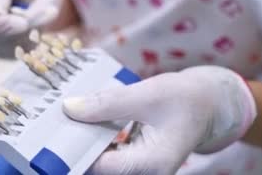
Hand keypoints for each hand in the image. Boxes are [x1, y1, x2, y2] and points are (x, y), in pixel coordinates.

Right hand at [0, 0, 61, 58]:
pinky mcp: (3, 53)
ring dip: (37, 27)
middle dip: (27, 22)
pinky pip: (24, 52)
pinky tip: (41, 20)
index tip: (24, 23)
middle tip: (50, 4)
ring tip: (47, 6)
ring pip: (14, 45)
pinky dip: (39, 35)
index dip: (1, 25)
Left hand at [63, 66, 256, 174]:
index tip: (53, 132)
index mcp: (152, 163)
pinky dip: (92, 140)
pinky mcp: (133, 160)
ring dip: (82, 143)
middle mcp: (145, 173)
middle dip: (75, 147)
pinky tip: (80, 122)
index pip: (101, 167)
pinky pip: (106, 154)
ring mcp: (139, 169)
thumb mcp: (145, 94)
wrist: (209, 104)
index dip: (74, 151)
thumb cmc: (185, 98)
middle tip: (52, 125)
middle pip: (98, 168)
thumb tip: (69, 108)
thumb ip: (107, 103)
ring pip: (100, 162)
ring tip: (62, 123)